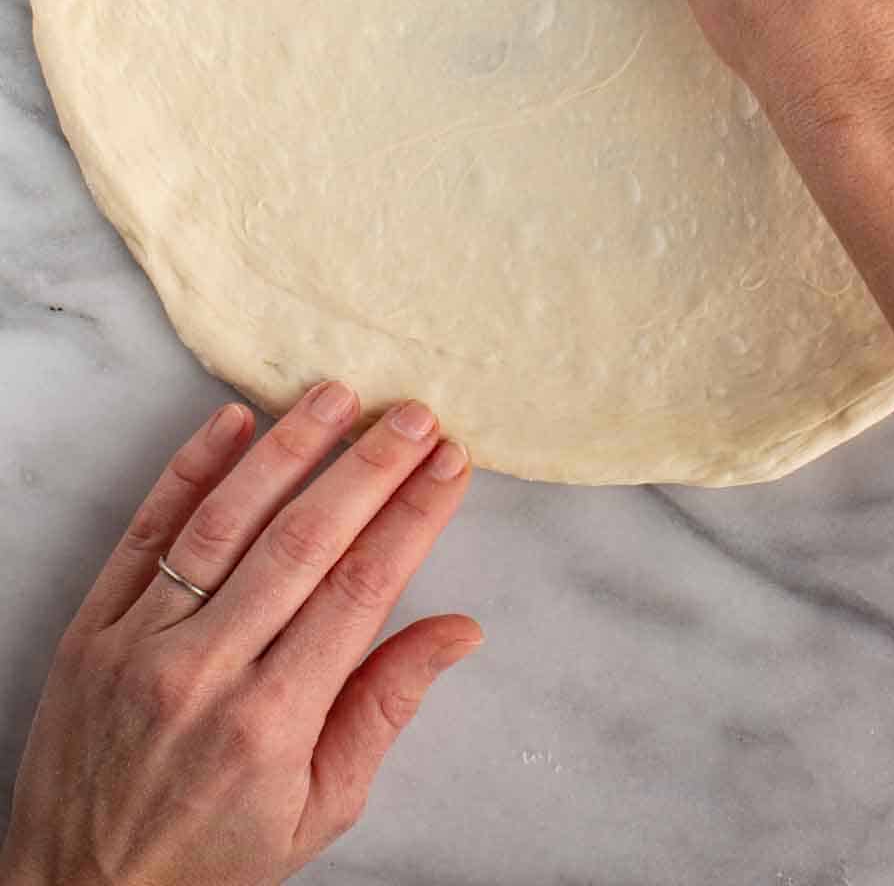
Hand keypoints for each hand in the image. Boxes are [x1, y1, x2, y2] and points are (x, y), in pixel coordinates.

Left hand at [0, 386, 478, 885]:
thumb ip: (384, 710)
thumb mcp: (318, 812)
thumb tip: (458, 630)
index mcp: (272, 722)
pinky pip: (147, 532)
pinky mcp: (94, 627)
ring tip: (337, 395)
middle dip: (369, 468)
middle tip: (415, 414)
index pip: (361, 589)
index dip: (413, 517)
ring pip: (225, 521)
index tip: (450, 465)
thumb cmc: (211, 863)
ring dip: (288, 449)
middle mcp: (205, 671)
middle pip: (303, 541)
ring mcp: (141, 641)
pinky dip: (188, 470)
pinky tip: (232, 421)